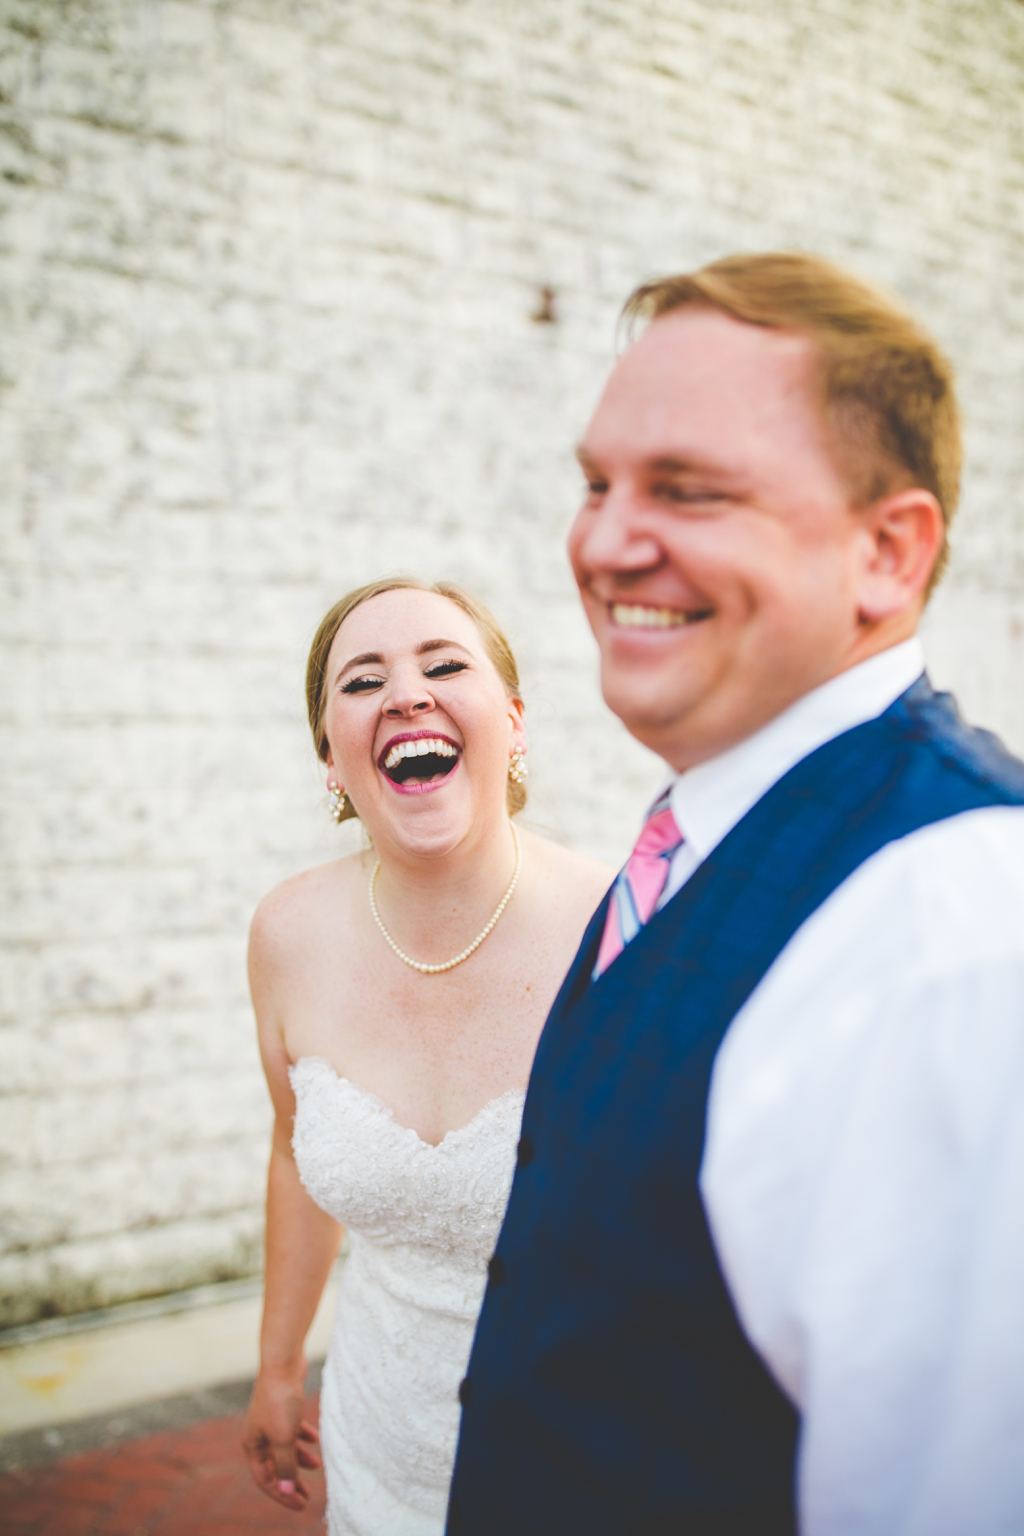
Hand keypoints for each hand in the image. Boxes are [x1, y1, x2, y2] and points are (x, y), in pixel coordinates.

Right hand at [242, 1363, 321, 1510]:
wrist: (283, 1362)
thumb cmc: (281, 1400)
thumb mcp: (284, 1438)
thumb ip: (285, 1465)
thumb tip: (287, 1490)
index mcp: (252, 1444)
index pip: (265, 1478)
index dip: (282, 1494)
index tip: (301, 1504)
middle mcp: (258, 1434)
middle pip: (275, 1465)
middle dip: (292, 1481)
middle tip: (308, 1496)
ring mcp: (270, 1420)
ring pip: (285, 1448)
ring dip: (300, 1459)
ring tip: (318, 1466)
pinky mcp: (282, 1407)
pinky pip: (292, 1430)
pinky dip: (304, 1437)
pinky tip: (316, 1439)